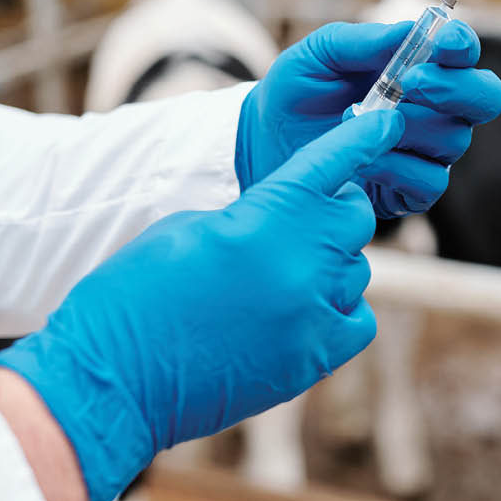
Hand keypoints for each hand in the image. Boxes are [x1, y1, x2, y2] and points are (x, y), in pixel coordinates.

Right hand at [0, 111, 403, 500]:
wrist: (114, 377)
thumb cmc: (137, 291)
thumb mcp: (194, 226)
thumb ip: (257, 214)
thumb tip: (293, 221)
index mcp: (265, 216)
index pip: (332, 163)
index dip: (361, 138)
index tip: (385, 123)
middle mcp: (301, 262)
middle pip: (354, 218)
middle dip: (333, 214)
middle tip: (300, 225)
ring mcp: (312, 313)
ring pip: (356, 271)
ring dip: (329, 267)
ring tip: (278, 283)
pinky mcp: (314, 359)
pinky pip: (357, 319)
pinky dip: (338, 312)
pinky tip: (301, 315)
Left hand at [235, 20, 500, 216]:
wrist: (264, 146)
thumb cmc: (296, 94)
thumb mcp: (317, 55)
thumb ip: (362, 41)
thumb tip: (408, 31)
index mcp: (423, 68)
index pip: (464, 53)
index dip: (462, 45)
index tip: (441, 42)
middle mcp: (437, 110)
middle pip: (486, 97)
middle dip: (455, 88)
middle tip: (410, 84)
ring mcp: (428, 152)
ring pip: (454, 139)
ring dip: (408, 127)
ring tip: (357, 121)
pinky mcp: (412, 191)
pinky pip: (430, 181)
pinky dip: (396, 168)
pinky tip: (363, 160)